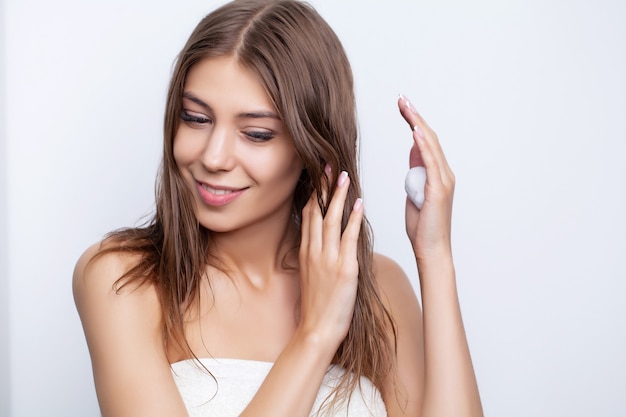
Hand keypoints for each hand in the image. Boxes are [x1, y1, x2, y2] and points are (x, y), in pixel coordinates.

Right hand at [297, 168, 363, 348]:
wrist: (317, 329)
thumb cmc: (317, 307)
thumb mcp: (311, 276)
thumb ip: (316, 256)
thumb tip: (323, 243)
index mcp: (307, 252)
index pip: (309, 216)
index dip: (315, 194)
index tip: (320, 177)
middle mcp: (315, 252)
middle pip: (318, 212)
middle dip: (324, 187)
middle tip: (330, 165)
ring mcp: (328, 259)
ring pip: (331, 220)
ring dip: (339, 197)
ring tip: (344, 177)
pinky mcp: (344, 269)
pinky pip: (349, 238)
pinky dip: (354, 219)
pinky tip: (359, 204)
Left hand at [398, 95, 454, 261]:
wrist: (431, 249)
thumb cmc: (422, 226)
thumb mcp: (414, 192)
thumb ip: (416, 171)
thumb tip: (413, 150)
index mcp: (436, 174)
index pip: (424, 141)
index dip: (414, 122)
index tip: (403, 106)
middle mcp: (443, 173)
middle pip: (428, 137)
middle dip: (414, 116)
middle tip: (402, 98)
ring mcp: (443, 181)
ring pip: (431, 145)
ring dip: (417, 124)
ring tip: (406, 107)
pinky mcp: (438, 190)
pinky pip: (431, 162)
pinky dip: (423, 145)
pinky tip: (415, 131)